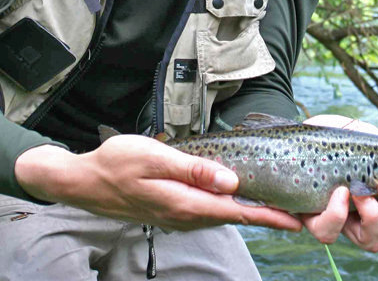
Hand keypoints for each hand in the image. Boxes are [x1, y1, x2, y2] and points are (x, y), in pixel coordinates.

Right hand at [15, 135, 302, 232]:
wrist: (82, 181)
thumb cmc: (116, 164)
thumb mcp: (156, 158)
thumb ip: (195, 170)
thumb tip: (231, 181)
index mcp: (185, 203)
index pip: (237, 212)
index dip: (269, 216)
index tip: (296, 220)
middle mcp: (184, 215)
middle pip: (233, 217)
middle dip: (265, 215)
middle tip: (295, 210)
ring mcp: (176, 215)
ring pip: (220, 214)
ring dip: (247, 212)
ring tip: (274, 204)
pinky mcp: (170, 209)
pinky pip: (206, 210)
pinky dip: (226, 206)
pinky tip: (234, 196)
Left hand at [299, 115, 377, 251]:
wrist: (306, 131)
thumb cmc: (342, 136)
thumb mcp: (369, 136)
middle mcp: (377, 212)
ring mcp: (349, 221)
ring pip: (372, 242)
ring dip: (372, 218)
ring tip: (360, 191)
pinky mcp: (320, 221)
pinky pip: (331, 234)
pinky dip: (337, 215)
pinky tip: (337, 192)